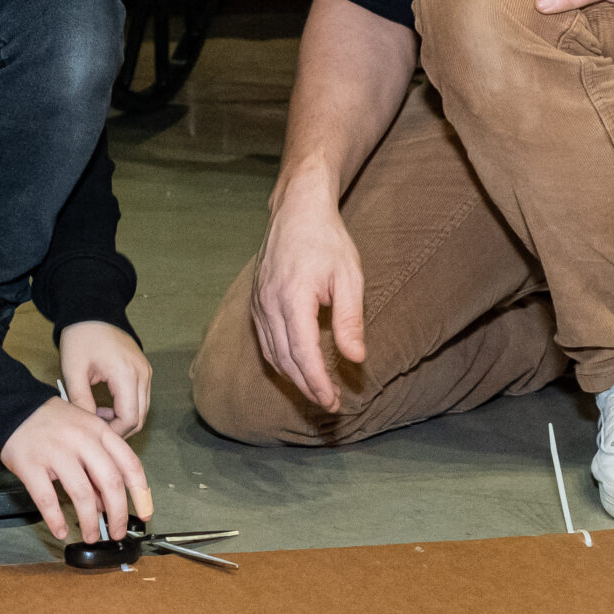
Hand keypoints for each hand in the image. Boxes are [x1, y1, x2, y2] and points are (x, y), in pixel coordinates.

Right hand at [0, 397, 153, 544]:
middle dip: (118, 513)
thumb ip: (98, 465)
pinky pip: (47, 499)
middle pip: (110, 481)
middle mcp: (81, 440)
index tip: (145, 513)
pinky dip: (56, 519)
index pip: (129, 463)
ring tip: (90, 535)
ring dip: (90, 521)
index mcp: (98, 431)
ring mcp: (56, 452)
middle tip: (116, 532)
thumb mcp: (84, 434)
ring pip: (82, 494)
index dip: (141, 493)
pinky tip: (61, 530)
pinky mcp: (31, 464)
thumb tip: (108, 504)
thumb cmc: (52, 423)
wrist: (13, 408)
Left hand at [57, 321, 153, 437]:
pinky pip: (140, 398)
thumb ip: (81, 401)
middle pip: (140, 418)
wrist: (92, 311)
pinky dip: (126, 408)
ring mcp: (146, 371)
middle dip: (118, 429)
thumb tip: (87, 426)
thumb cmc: (81, 338)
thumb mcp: (74, 370)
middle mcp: (142, 373)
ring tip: (97, 414)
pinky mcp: (143, 370)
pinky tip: (106, 405)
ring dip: (122, 419)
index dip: (113, 432)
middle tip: (94, 428)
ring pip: (142, 410)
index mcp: (126, 374)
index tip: (93, 432)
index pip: (129, 418)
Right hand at [251, 176, 366, 411]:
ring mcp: (258, 302)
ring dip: (292, 377)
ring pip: (271, 353)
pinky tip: (296, 367)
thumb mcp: (349, 277)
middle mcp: (269, 304)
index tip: (334, 402)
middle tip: (329, 404)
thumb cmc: (327, 239)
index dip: (317, 382)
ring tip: (316, 391)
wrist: (296, 209)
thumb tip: (356, 359)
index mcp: (293, 298)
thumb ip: (350, 319)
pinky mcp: (256, 300)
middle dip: (306, 387)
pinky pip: (265, 340)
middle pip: (285, 360)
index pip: (303, 354)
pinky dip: (280, 360)